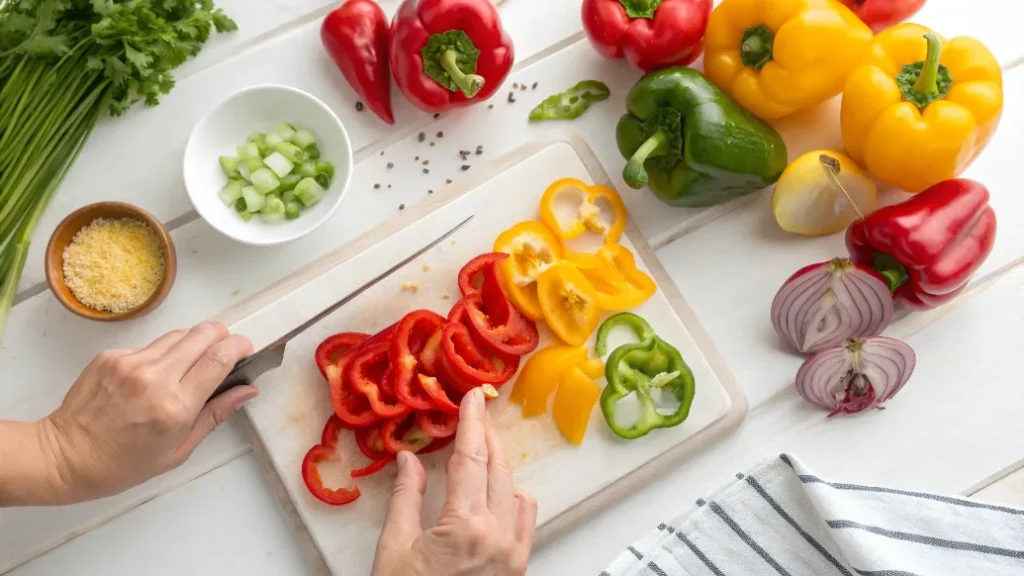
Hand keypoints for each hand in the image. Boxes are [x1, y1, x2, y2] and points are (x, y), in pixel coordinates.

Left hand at [37, 322, 257, 502]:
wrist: (66, 456)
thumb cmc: (122, 464)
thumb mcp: (179, 450)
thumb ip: (215, 415)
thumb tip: (247, 390)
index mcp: (175, 407)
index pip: (219, 357)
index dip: (239, 346)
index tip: (245, 348)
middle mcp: (154, 378)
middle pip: (203, 333)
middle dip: (221, 336)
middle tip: (224, 350)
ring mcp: (130, 363)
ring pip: (178, 335)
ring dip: (192, 344)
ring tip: (186, 368)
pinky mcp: (112, 356)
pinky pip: (149, 346)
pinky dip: (160, 356)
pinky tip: (151, 379)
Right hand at [371, 388, 536, 575]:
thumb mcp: (393, 550)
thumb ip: (405, 498)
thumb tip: (407, 459)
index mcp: (466, 526)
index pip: (472, 458)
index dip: (472, 422)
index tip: (474, 397)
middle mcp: (499, 536)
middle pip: (499, 468)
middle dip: (488, 436)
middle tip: (477, 411)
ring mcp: (513, 554)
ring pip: (517, 491)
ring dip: (502, 465)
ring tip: (482, 449)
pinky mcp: (517, 569)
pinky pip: (525, 520)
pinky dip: (513, 496)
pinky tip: (497, 491)